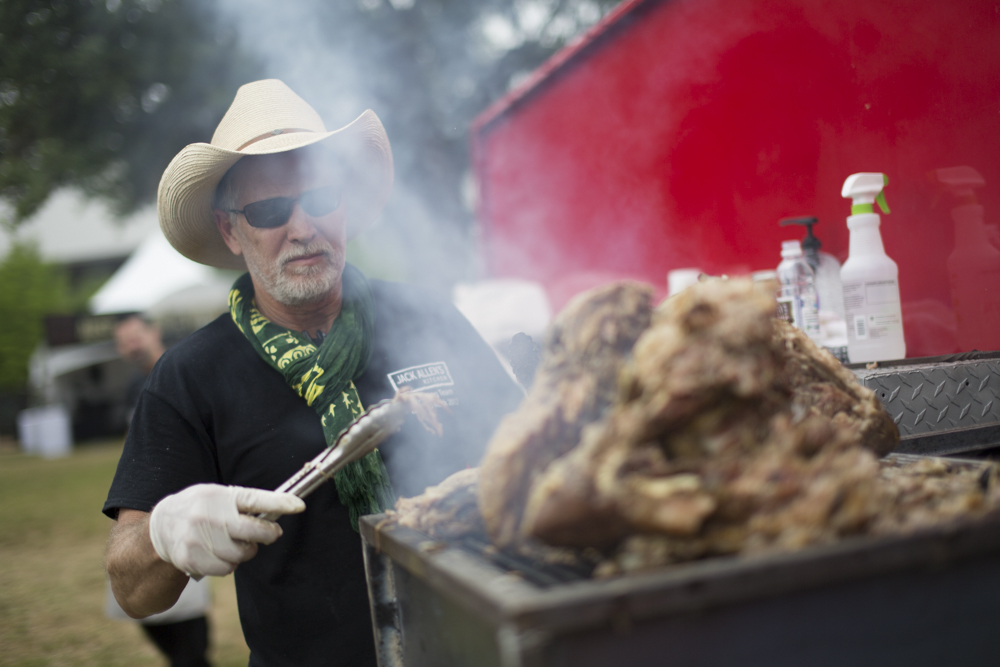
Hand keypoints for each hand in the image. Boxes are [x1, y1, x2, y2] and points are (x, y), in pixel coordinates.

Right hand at [149, 484, 304, 576]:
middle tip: (271, 533)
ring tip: (234, 542)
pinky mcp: (191, 558)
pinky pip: (226, 568)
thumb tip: (280, 508)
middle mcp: (208, 516)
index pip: (254, 499)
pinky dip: (228, 564)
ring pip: (241, 554)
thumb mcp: (217, 496)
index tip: (299, 506)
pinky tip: (219, 554)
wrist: (161, 528)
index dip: (279, 502)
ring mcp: (198, 538)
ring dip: (245, 551)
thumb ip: (243, 503)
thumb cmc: (200, 509)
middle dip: (268, 534)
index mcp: (218, 496)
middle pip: (253, 531)